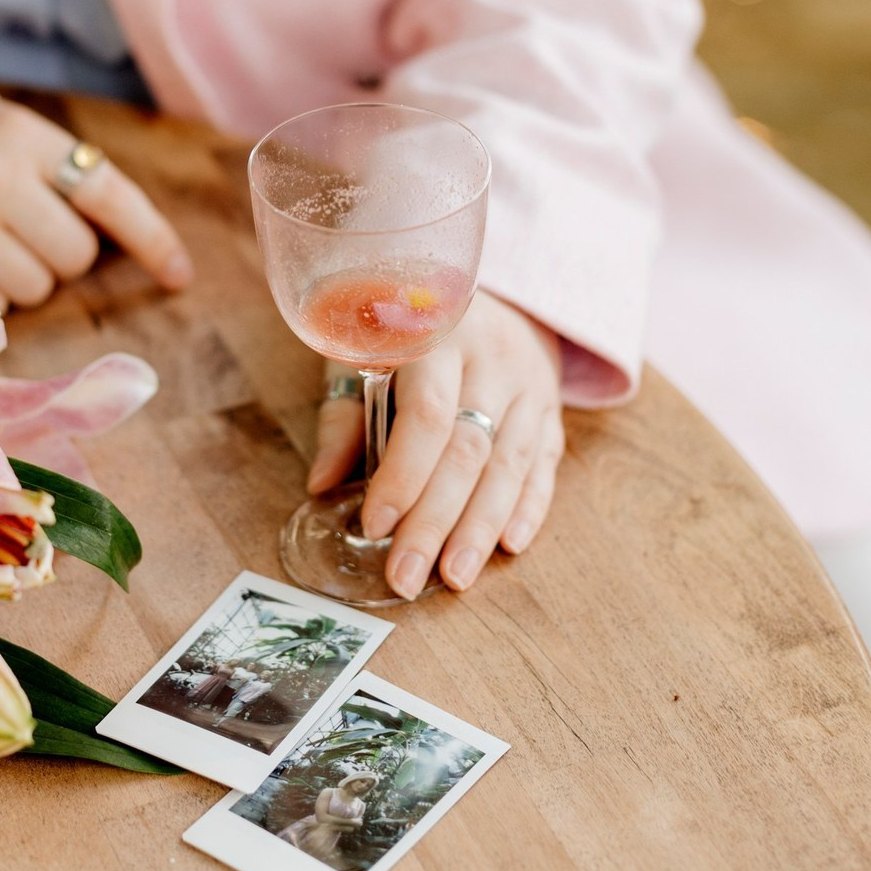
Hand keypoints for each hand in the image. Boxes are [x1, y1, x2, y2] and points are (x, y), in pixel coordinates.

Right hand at [0, 99, 192, 309]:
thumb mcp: (24, 143)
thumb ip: (79, 184)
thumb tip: (158, 258)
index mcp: (27, 137)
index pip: (109, 196)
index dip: (152, 241)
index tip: (181, 277)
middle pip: (76, 255)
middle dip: (63, 255)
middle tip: (27, 230)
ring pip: (38, 287)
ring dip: (27, 278)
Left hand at [308, 291, 564, 599]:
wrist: (489, 292)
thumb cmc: (408, 326)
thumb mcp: (364, 348)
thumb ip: (344, 414)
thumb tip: (319, 485)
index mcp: (438, 335)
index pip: (426, 415)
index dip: (402, 475)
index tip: (374, 526)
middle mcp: (492, 358)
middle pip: (468, 450)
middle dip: (436, 522)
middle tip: (408, 577)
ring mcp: (530, 383)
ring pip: (511, 465)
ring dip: (481, 528)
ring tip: (455, 578)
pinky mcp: (551, 406)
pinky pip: (545, 464)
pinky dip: (530, 508)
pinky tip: (508, 547)